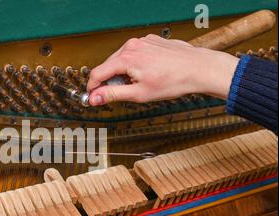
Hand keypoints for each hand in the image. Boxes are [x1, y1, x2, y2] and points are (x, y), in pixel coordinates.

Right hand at [86, 34, 238, 105]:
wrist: (199, 69)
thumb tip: (94, 97)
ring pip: (121, 60)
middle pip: (108, 66)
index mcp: (126, 57)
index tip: (93, 97)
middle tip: (122, 94)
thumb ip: (112, 94)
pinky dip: (135, 66)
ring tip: (139, 84)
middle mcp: (132, 45)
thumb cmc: (174, 80)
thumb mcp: (139, 93)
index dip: (93, 87)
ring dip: (123, 74)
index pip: (97, 73)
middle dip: (110, 81)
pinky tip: (148, 74)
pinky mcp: (151, 41)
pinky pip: (134, 54)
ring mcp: (142, 41)